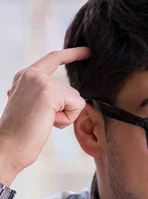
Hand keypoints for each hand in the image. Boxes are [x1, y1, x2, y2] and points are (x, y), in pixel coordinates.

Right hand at [0, 47, 90, 179]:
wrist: (8, 146)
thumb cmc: (21, 135)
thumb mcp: (33, 108)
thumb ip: (47, 98)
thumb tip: (69, 101)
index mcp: (25, 77)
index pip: (53, 59)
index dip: (72, 54)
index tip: (88, 51)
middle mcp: (31, 74)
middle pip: (71, 91)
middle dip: (65, 112)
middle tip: (42, 121)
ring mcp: (39, 81)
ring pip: (75, 99)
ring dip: (65, 117)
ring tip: (43, 122)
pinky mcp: (49, 91)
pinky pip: (77, 105)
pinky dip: (67, 119)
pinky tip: (48, 122)